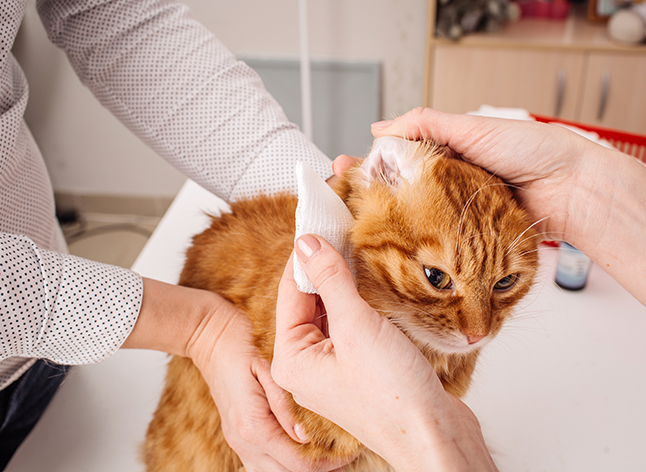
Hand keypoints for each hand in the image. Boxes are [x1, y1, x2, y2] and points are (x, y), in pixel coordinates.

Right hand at [125, 279, 347, 471]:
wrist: (210, 336)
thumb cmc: (241, 344)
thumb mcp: (268, 368)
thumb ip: (284, 406)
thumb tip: (305, 438)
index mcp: (253, 425)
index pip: (296, 463)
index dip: (327, 464)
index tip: (348, 455)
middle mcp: (242, 439)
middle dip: (317, 469)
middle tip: (343, 457)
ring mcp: (236, 439)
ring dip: (297, 468)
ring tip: (325, 456)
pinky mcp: (235, 433)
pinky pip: (260, 462)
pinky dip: (281, 462)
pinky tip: (299, 448)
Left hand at [272, 234, 497, 471]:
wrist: (433, 437)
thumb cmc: (392, 395)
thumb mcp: (356, 325)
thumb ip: (329, 280)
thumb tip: (307, 244)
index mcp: (291, 360)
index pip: (290, 294)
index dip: (304, 257)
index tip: (315, 226)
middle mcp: (306, 368)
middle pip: (308, 304)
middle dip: (323, 271)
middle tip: (337, 234)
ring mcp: (331, 371)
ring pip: (330, 316)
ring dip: (341, 287)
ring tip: (353, 254)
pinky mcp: (357, 372)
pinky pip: (348, 329)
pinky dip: (356, 307)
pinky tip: (369, 289)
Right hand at [370, 108, 645, 305]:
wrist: (571, 189)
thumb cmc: (531, 150)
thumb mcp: (472, 128)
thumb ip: (427, 124)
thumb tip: (381, 127)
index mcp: (448, 154)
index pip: (399, 158)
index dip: (371, 164)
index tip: (345, 168)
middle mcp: (449, 183)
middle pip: (401, 190)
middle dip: (370, 194)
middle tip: (341, 199)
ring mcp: (458, 212)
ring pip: (416, 218)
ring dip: (389, 222)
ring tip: (358, 223)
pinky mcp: (471, 238)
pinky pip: (440, 241)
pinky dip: (420, 243)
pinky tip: (395, 246)